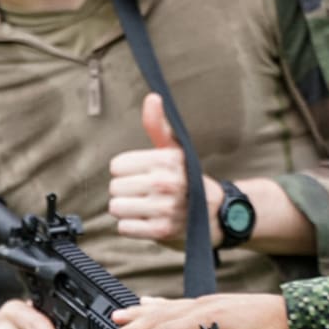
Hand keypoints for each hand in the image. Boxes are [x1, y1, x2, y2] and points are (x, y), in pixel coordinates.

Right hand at [103, 294, 291, 328]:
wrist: (291, 315)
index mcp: (206, 318)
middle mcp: (201, 306)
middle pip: (158, 317)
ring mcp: (205, 302)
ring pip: (164, 306)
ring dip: (139, 314)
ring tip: (116, 318)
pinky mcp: (210, 302)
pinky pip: (176, 302)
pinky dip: (158, 304)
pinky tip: (146, 303)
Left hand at [109, 93, 220, 247]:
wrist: (213, 213)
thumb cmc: (186, 177)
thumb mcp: (174, 148)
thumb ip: (158, 124)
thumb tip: (152, 97)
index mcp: (167, 159)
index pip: (117, 165)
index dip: (127, 169)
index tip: (143, 173)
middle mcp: (166, 182)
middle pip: (115, 187)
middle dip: (126, 190)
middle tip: (144, 191)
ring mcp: (165, 208)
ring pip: (117, 207)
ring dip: (127, 208)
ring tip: (144, 205)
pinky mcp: (161, 231)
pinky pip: (124, 227)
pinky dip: (132, 225)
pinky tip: (147, 219)